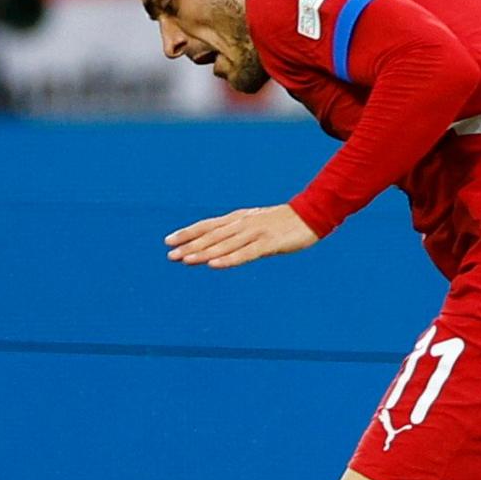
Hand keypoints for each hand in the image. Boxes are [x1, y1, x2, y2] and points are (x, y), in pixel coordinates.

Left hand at [165, 204, 319, 268]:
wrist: (312, 214)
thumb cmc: (283, 221)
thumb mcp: (256, 223)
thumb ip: (238, 232)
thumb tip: (218, 244)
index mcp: (238, 218)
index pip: (207, 225)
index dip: (187, 232)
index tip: (169, 241)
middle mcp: (243, 224)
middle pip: (211, 235)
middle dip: (190, 245)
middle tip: (170, 255)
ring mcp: (255, 233)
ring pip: (224, 244)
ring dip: (204, 252)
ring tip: (186, 260)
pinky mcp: (269, 243)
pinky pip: (245, 253)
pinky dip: (229, 259)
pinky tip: (215, 265)